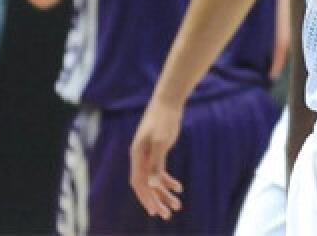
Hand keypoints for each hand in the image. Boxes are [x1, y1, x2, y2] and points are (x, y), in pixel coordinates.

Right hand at [129, 99, 184, 219]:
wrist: (168, 101)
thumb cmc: (163, 120)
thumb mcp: (162, 142)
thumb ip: (156, 165)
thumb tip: (151, 185)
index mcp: (137, 156)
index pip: (139, 183)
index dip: (146, 199)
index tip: (155, 211)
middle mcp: (140, 158)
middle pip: (146, 185)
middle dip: (156, 200)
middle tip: (168, 215)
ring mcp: (148, 155)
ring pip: (154, 180)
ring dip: (164, 193)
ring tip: (177, 205)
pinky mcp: (158, 151)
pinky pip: (160, 171)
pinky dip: (168, 181)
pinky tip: (179, 188)